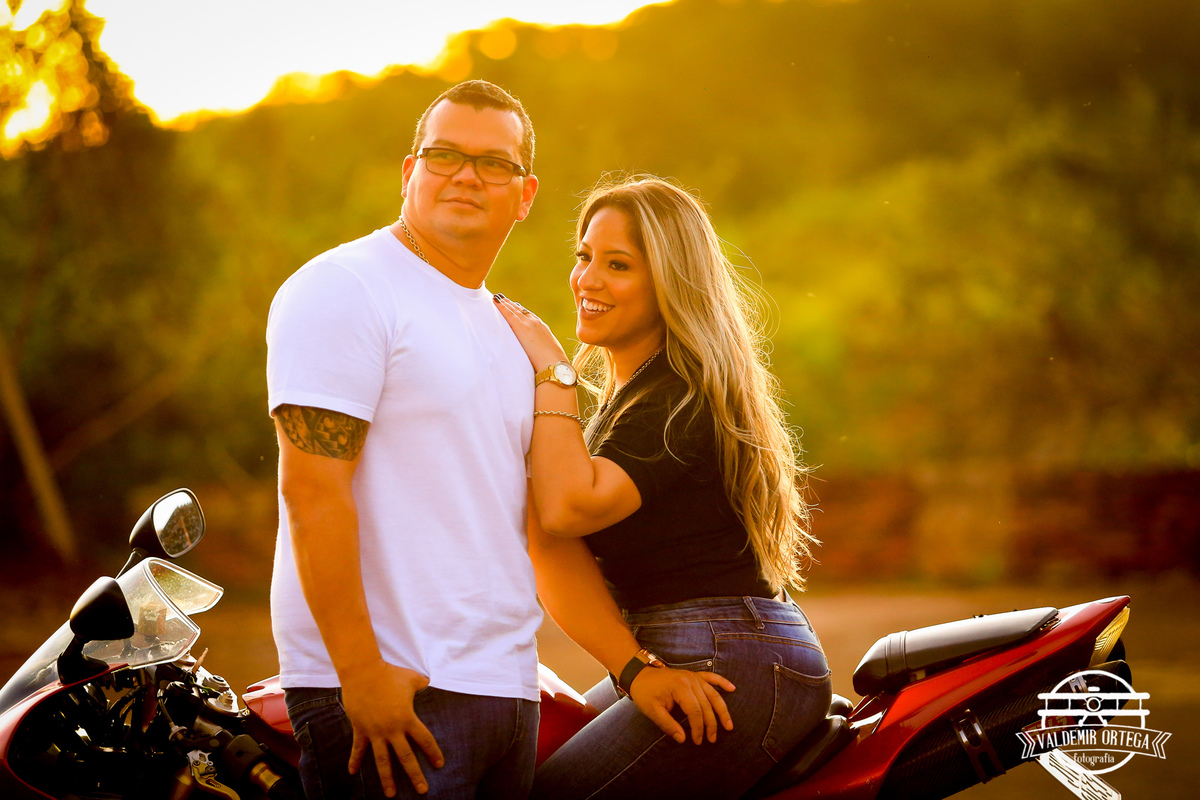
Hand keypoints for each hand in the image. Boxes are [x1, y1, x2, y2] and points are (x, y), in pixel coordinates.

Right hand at [341, 661, 443, 795]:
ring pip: (382, 761)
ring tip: (391, 794)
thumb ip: (422, 684)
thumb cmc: (389, 674)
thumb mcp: (412, 678)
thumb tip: (429, 682)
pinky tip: (352, 773)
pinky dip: (354, 761)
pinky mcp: (360, 729)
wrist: (363, 672)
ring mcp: (375, 732)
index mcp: (407, 718)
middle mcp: (392, 729)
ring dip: (387, 778)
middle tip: (422, 790)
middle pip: (406, 757)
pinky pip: (358, 749)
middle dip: (415, 775)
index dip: (433, 753)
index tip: (439, 765)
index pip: (425, 740)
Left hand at [493, 294, 568, 371]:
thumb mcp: (548, 353)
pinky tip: (495, 301)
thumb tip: (539, 355)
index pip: (530, 316)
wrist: (554, 364)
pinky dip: (501, 307)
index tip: (515, 306)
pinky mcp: (521, 327)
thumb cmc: (553, 364)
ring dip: (505, 303)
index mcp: (543, 328)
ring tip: (497, 298)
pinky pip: (509, 314)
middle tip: (503, 298)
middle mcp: (536, 323)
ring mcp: (529, 324)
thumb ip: (542, 350)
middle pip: (521, 310)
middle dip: (512, 304)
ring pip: (514, 310)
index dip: (521, 311)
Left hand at [629, 666, 735, 744]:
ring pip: (713, 694)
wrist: (639, 674)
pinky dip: (722, 682)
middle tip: (712, 739)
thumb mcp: (652, 711)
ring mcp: (693, 676)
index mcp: (680, 687)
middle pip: (707, 705)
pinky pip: (712, 677)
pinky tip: (732, 688)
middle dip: (711, 724)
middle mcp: (690, 680)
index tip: (698, 741)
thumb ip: (667, 725)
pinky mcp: (694, 675)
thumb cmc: (644, 692)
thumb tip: (682, 739)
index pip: (695, 711)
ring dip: (722, 710)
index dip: (698, 728)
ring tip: (728, 725)